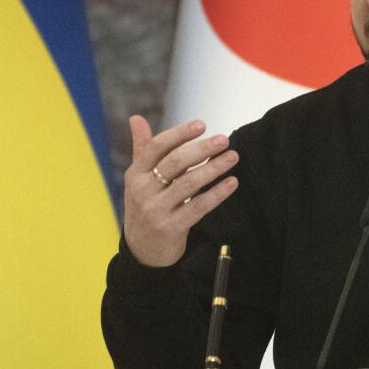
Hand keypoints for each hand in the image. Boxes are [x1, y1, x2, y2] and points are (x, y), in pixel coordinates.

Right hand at [123, 115, 239, 266]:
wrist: (143, 250)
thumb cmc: (145, 206)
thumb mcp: (139, 178)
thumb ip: (142, 148)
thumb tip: (136, 117)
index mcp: (135, 174)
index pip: (156, 147)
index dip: (179, 134)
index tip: (202, 124)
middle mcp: (143, 190)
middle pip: (175, 163)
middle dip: (201, 149)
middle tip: (224, 139)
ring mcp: (156, 210)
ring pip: (189, 184)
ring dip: (213, 168)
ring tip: (233, 156)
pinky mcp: (172, 228)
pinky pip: (198, 207)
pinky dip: (217, 194)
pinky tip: (232, 183)